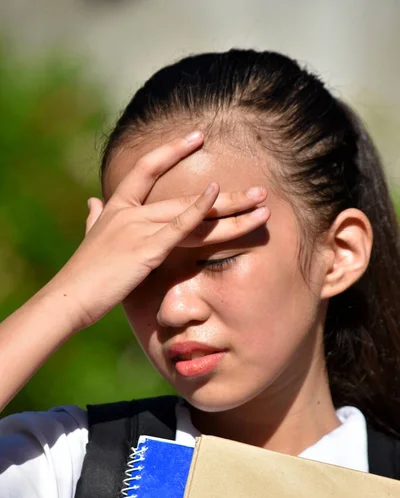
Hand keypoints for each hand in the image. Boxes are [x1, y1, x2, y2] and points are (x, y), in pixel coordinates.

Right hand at [48, 132, 269, 329]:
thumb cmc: (82, 274)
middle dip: (224, 194)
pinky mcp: (146, 249)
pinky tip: (217, 196)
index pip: (146, 169)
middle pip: (183, 194)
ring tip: (262, 201)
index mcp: (117, 208)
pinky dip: (198, 211)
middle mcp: (130, 212)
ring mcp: (138, 228)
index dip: (171, 150)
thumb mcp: (89, 238)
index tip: (197, 136)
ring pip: (191, 211)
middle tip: (260, 188)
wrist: (69, 298)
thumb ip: (94, 218)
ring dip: (229, 207)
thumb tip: (92, 201)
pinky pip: (178, 227)